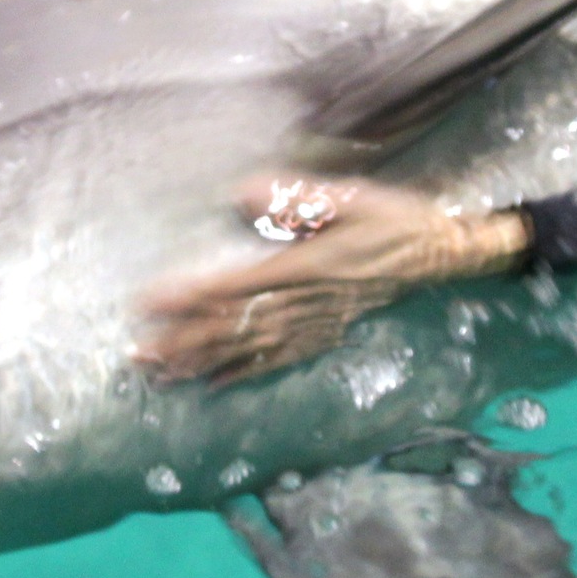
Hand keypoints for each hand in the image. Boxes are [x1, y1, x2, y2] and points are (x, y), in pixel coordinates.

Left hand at [135, 177, 531, 386]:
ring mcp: (315, 321)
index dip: (190, 296)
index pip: (234, 286)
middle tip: (139, 355)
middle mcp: (305, 302)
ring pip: (250, 346)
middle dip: (183, 340)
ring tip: (163, 374)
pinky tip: (216, 384)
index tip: (149, 304)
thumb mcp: (351, 196)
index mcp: (306, 267)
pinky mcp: (326, 331)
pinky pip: (281, 357)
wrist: (438, 252)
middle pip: (234, 325)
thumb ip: (298, 197)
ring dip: (204, 361)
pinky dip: (246, 371)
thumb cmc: (395, 218)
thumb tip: (242, 193)